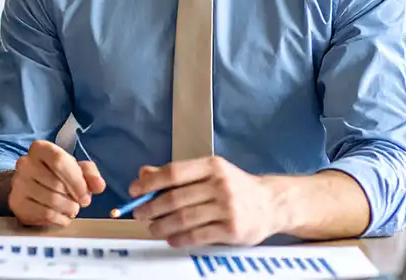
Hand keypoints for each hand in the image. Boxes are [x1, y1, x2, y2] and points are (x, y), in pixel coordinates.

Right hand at [9, 140, 105, 226]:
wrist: (29, 185)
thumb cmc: (55, 174)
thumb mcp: (75, 168)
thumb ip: (90, 174)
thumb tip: (98, 185)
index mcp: (40, 148)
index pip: (59, 161)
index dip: (76, 180)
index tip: (86, 195)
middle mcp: (25, 163)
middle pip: (56, 184)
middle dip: (73, 198)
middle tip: (78, 202)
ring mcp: (18, 183)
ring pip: (51, 201)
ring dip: (68, 209)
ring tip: (70, 208)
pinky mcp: (16, 202)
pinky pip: (44, 214)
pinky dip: (59, 219)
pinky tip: (61, 215)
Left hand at [128, 156, 278, 246]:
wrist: (272, 204)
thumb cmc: (233, 186)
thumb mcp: (208, 172)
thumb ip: (177, 173)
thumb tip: (143, 174)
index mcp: (211, 165)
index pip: (174, 172)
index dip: (150, 182)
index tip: (134, 191)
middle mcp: (220, 184)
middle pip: (176, 197)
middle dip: (151, 208)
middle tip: (138, 215)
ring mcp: (227, 207)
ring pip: (184, 218)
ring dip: (162, 226)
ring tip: (152, 229)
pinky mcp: (233, 229)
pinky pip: (198, 235)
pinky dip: (180, 239)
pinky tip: (172, 239)